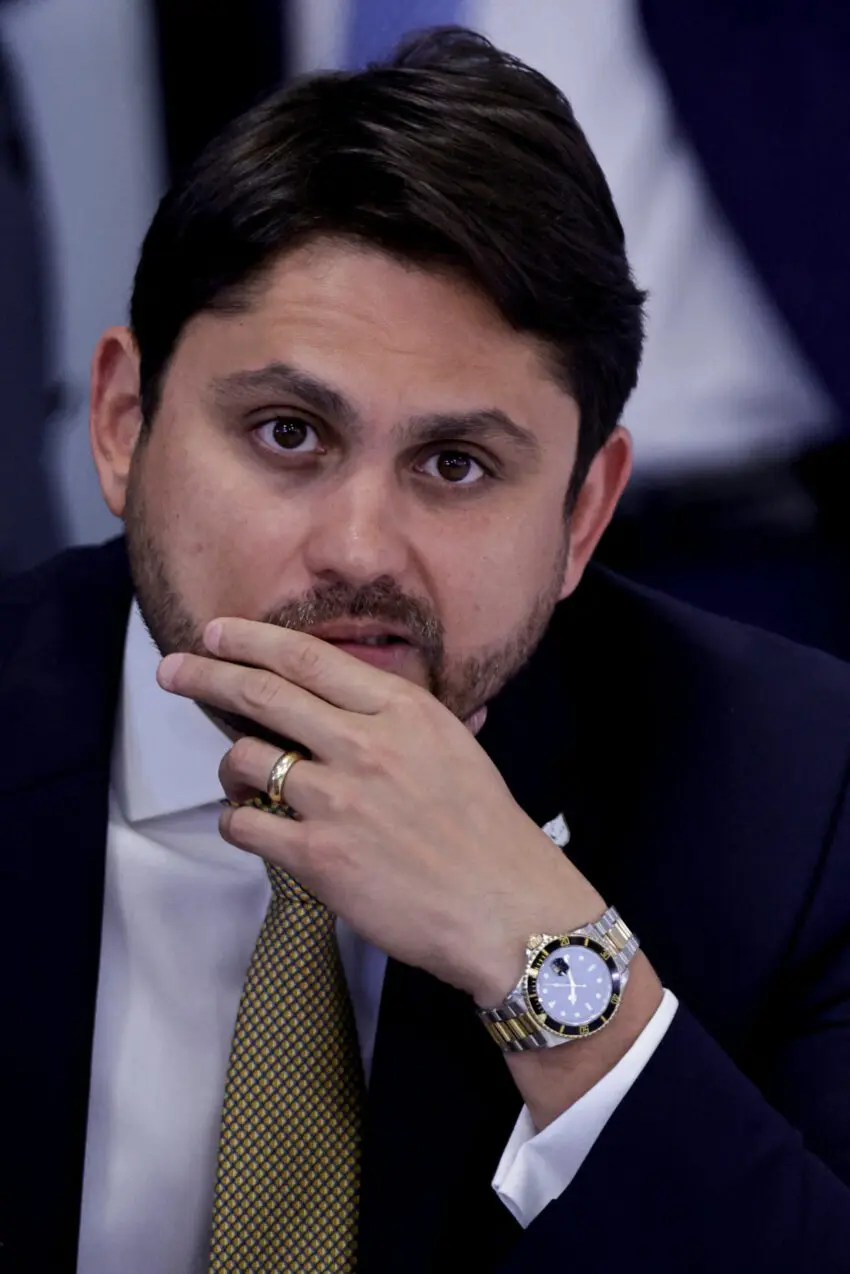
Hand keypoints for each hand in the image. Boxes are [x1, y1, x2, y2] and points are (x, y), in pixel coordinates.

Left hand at [157, 617, 604, 1005]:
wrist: (505, 908)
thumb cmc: (486, 830)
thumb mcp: (454, 746)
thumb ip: (402, 714)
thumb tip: (361, 687)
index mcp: (402, 710)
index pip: (307, 658)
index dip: (251, 640)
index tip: (216, 632)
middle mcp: (365, 745)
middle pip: (262, 694)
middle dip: (206, 675)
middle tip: (173, 669)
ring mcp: (338, 801)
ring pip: (245, 759)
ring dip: (230, 765)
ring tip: (240, 778)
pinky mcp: (318, 857)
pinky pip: (244, 824)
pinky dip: (238, 819)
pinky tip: (252, 823)